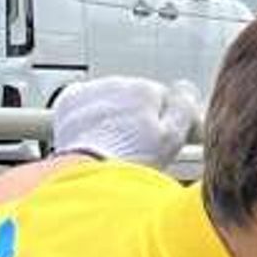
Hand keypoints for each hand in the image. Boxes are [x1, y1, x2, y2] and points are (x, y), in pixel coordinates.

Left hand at [52, 77, 200, 169]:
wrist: (86, 173)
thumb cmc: (129, 162)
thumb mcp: (172, 139)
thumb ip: (184, 109)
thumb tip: (187, 90)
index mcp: (146, 90)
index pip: (167, 100)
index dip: (171, 123)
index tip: (170, 141)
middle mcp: (117, 83)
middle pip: (137, 100)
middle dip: (141, 120)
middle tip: (142, 152)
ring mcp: (91, 91)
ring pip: (112, 102)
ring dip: (116, 120)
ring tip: (117, 151)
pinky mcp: (69, 103)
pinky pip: (86, 106)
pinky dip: (91, 120)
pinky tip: (97, 142)